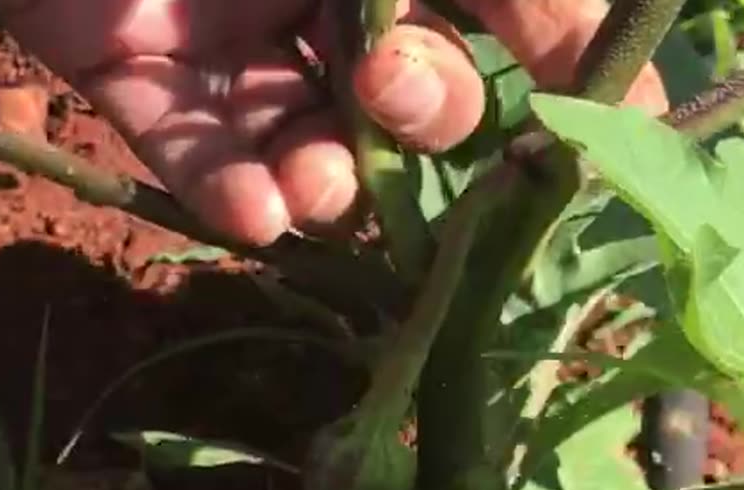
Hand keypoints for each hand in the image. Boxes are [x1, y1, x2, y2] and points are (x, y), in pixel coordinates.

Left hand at [0, 0, 668, 246]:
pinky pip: (190, 152)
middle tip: (388, 86)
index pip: (512, 11)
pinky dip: (225, 190)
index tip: (604, 133)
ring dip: (332, 179)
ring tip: (319, 182)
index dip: (566, 70)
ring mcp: (236, 40)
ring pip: (312, 144)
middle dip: (429, 110)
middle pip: (417, 95)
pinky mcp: (139, 77)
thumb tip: (602, 40)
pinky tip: (257, 215)